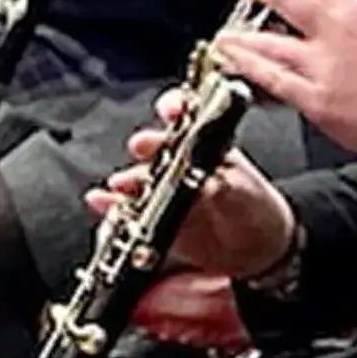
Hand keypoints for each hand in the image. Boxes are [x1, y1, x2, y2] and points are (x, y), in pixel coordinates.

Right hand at [82, 88, 297, 280]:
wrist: (254, 250)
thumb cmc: (253, 210)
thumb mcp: (243, 195)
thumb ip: (223, 188)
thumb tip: (207, 184)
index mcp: (205, 145)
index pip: (185, 116)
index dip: (176, 107)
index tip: (173, 111)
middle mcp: (179, 162)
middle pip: (155, 146)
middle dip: (147, 144)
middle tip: (143, 147)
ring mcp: (162, 189)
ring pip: (138, 178)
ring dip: (128, 179)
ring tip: (122, 185)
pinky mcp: (151, 217)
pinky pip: (126, 208)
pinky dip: (112, 205)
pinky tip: (102, 201)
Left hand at [208, 0, 356, 161]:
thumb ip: (346, 21)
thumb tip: (317, 10)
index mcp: (355, 13)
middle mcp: (336, 35)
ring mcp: (322, 66)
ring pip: (270, 41)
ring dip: (242, 34)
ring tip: (227, 33)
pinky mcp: (314, 98)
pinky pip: (272, 78)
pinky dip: (248, 67)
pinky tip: (233, 61)